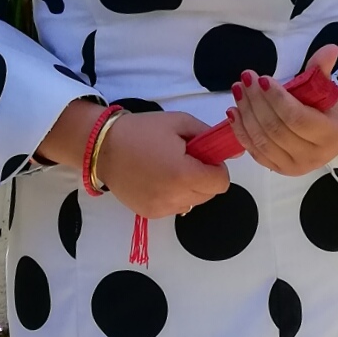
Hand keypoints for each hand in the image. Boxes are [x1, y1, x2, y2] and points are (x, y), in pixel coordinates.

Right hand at [96, 109, 230, 217]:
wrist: (103, 147)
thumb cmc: (142, 130)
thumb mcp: (179, 122)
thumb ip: (209, 136)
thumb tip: (235, 150)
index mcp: (184, 173)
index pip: (221, 183)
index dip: (216, 168)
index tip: (202, 156)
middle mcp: (175, 196)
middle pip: (209, 194)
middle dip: (204, 177)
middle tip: (184, 160)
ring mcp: (162, 208)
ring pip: (193, 202)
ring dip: (190, 188)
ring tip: (168, 170)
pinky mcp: (150, 214)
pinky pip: (175, 208)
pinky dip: (174, 196)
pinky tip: (157, 180)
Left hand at [227, 46, 337, 176]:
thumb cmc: (331, 107)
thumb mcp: (329, 87)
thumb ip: (323, 70)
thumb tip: (330, 48)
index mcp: (329, 134)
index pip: (296, 118)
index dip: (277, 99)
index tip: (263, 78)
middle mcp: (312, 156)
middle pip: (275, 129)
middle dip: (256, 102)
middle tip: (245, 79)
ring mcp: (294, 166)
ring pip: (262, 141)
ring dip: (246, 114)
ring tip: (238, 91)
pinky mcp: (280, 170)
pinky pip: (256, 152)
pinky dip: (241, 132)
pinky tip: (233, 112)